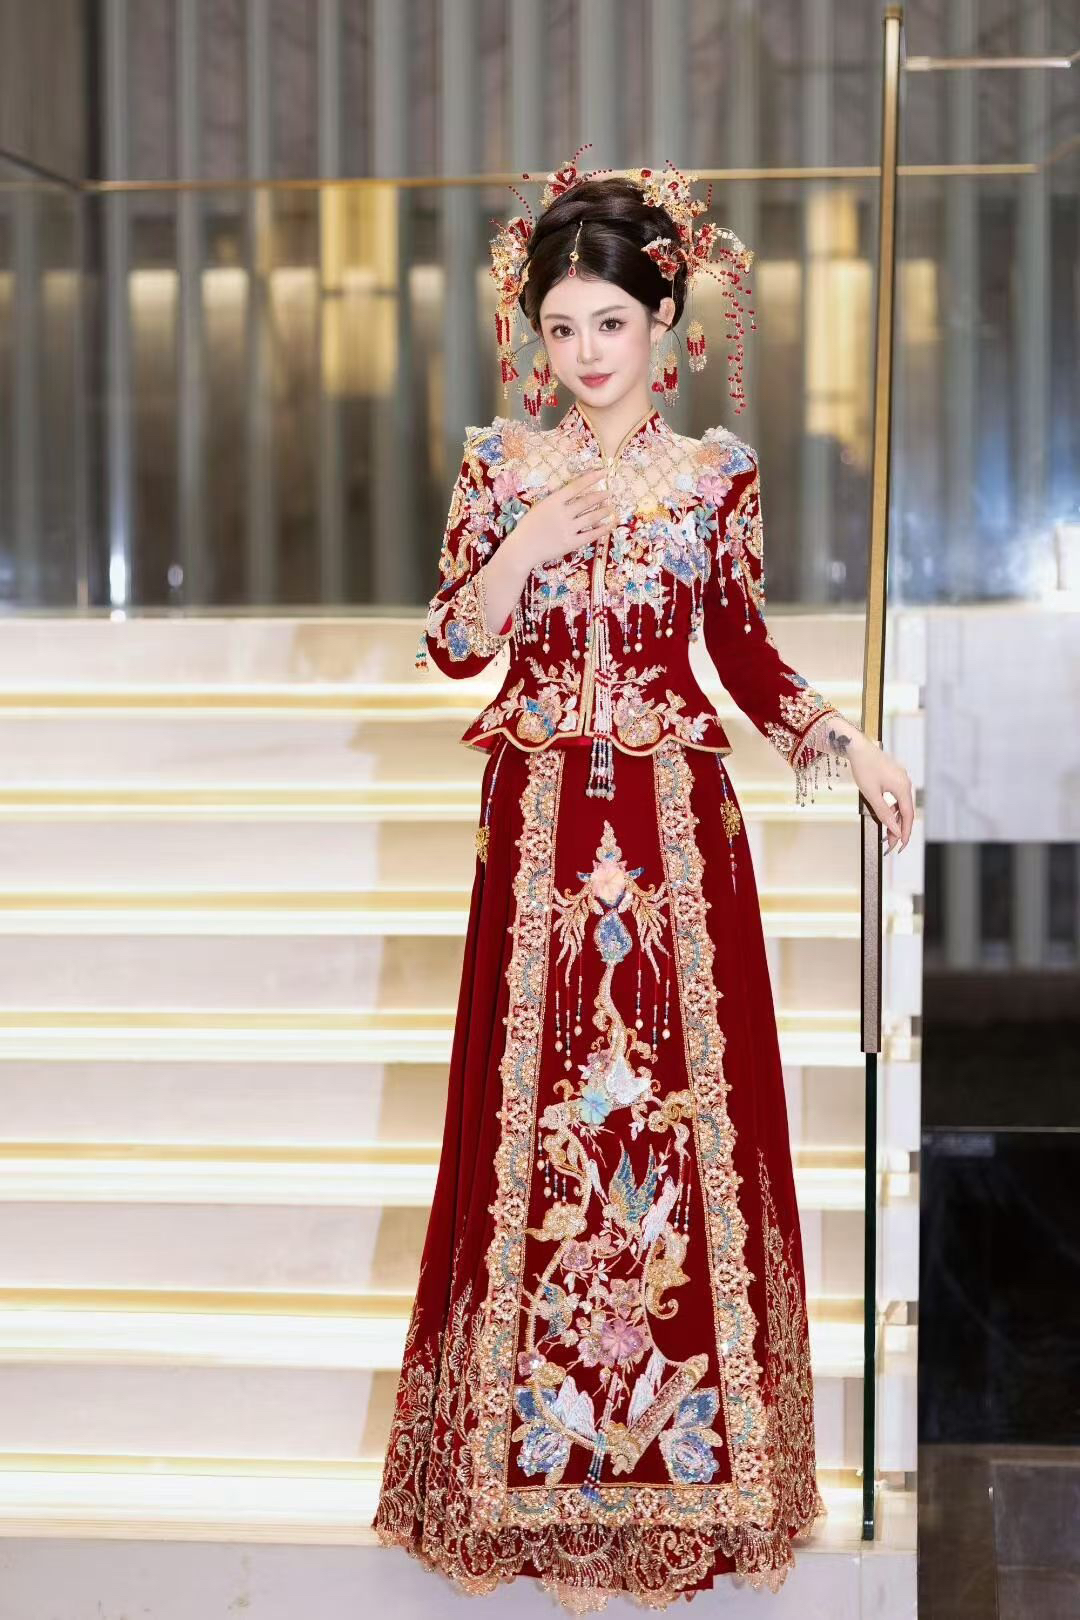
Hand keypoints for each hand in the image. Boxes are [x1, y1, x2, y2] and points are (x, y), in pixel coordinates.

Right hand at [512, 466, 617, 568]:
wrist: (522, 549)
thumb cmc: (528, 527)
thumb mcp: (539, 507)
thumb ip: (556, 501)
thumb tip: (573, 494)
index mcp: (553, 501)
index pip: (576, 486)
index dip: (591, 478)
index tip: (603, 472)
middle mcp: (562, 513)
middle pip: (587, 501)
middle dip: (600, 496)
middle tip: (609, 493)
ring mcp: (568, 529)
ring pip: (592, 517)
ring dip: (604, 511)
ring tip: (611, 508)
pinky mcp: (571, 543)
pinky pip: (591, 535)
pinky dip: (602, 529)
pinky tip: (610, 525)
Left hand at [845, 734, 914, 853]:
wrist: (857, 747)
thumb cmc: (863, 768)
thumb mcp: (871, 794)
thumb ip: (884, 813)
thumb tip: (895, 830)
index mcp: (902, 787)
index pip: (908, 816)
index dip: (905, 832)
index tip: (901, 846)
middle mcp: (905, 783)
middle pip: (906, 812)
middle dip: (900, 828)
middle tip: (892, 844)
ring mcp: (901, 778)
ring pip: (903, 804)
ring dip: (896, 819)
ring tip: (888, 831)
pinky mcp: (895, 776)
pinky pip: (899, 796)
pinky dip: (894, 808)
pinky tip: (888, 814)